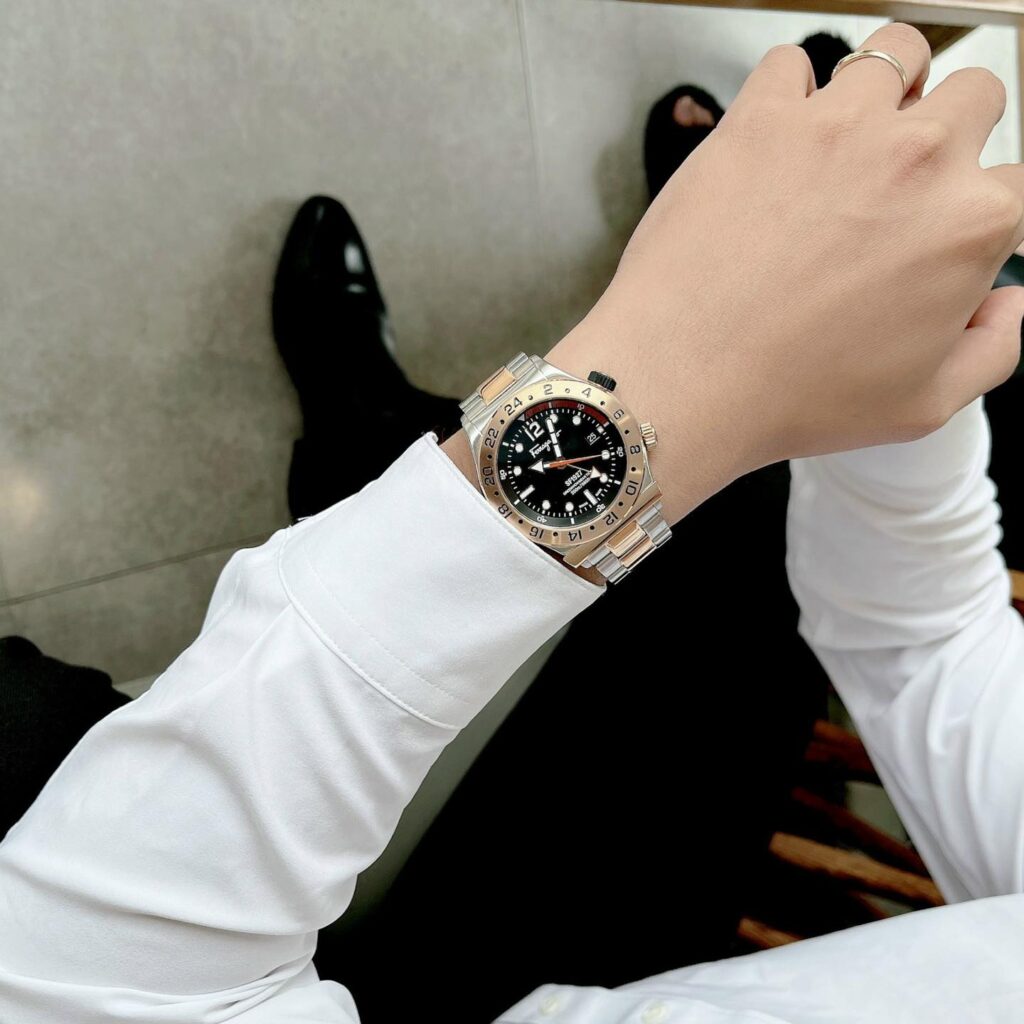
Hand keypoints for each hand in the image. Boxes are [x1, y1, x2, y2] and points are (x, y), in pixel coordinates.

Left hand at [541, 23, 1023, 523]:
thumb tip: (1007, 301)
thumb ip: (994, 348)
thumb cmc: (793, 396)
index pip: (1014, 182)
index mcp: (970, 223)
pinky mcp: (760, 118)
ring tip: (849, 139)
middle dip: (953, 129)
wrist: (686, 377)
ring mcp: (836, 127)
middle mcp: (915, 156)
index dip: (978, 209)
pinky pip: (790, 64)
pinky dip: (790, 91)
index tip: (941, 227)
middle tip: (904, 176)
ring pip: (896, 55)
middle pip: (973, 95)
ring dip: (885, 91)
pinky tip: (779, 136)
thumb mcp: (924, 404)